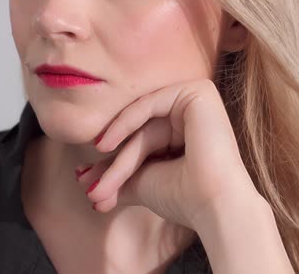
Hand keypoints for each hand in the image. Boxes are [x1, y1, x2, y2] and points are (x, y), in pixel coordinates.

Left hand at [77, 79, 263, 229]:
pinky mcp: (198, 92)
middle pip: (141, 134)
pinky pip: (150, 104)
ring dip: (117, 156)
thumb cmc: (183, 197)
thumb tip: (85, 179)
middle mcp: (195, 116)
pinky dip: (125, 123)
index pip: (142, 142)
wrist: (213, 205)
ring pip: (143, 123)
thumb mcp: (143, 181)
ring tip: (98, 185)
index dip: (114, 165)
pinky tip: (105, 146)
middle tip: (91, 191)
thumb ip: (118, 175)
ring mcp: (198, 101)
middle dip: (112, 165)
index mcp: (188, 135)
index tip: (89, 186)